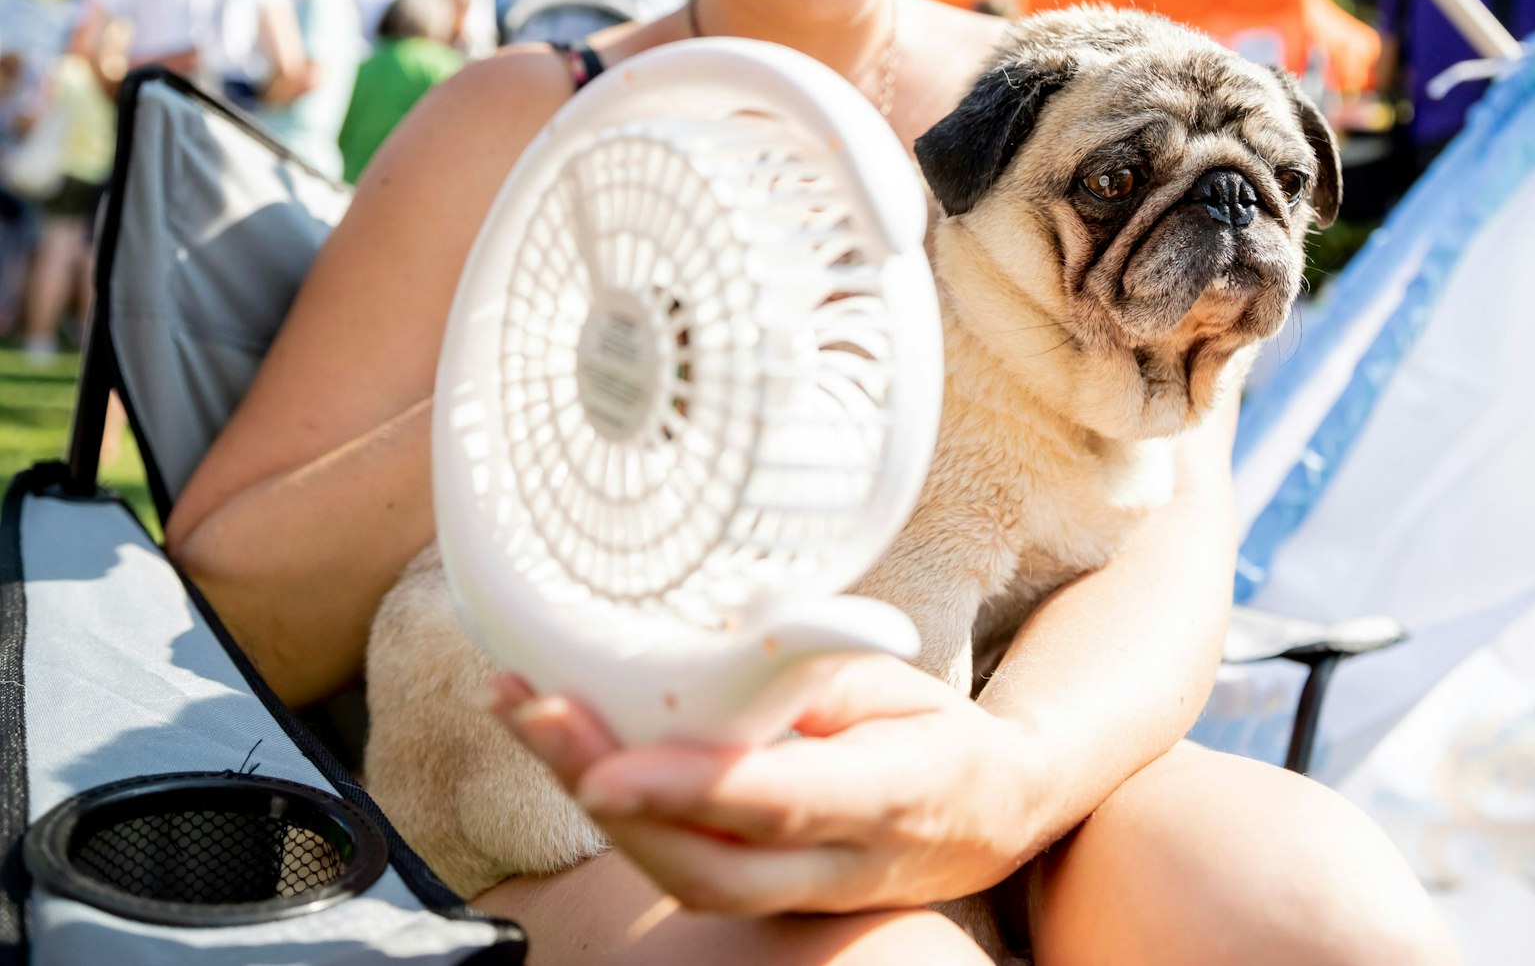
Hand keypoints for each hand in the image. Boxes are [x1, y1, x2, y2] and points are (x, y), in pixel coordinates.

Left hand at [493, 657, 1048, 916]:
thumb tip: (724, 646)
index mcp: (889, 795)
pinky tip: (572, 751)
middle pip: (706, 863)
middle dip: (606, 793)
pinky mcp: (770, 897)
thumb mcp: (900, 681)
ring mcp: (805, 895)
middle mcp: (842, 863)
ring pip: (684, 878)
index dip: (684, 790)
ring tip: (528, 714)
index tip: (602, 767)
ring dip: (596, 801)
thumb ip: (817, 676)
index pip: (774, 802)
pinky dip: (623, 814)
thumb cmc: (944, 732)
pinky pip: (685, 869)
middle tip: (533, 709)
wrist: (998, 813)